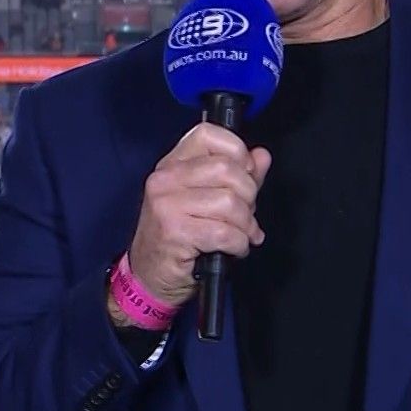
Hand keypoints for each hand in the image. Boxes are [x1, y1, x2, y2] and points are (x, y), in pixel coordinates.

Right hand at [118, 124, 271, 312]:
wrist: (149, 276)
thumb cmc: (178, 238)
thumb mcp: (206, 200)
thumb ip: (238, 175)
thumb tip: (262, 156)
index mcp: (172, 164)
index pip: (209, 134)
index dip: (237, 151)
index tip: (245, 174)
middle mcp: (165, 179)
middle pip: (227, 169)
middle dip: (248, 196)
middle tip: (245, 215)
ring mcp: (166, 205)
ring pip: (229, 202)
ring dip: (245, 225)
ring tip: (241, 235)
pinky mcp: (174, 232)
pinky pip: (225, 232)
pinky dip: (239, 244)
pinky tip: (234, 249)